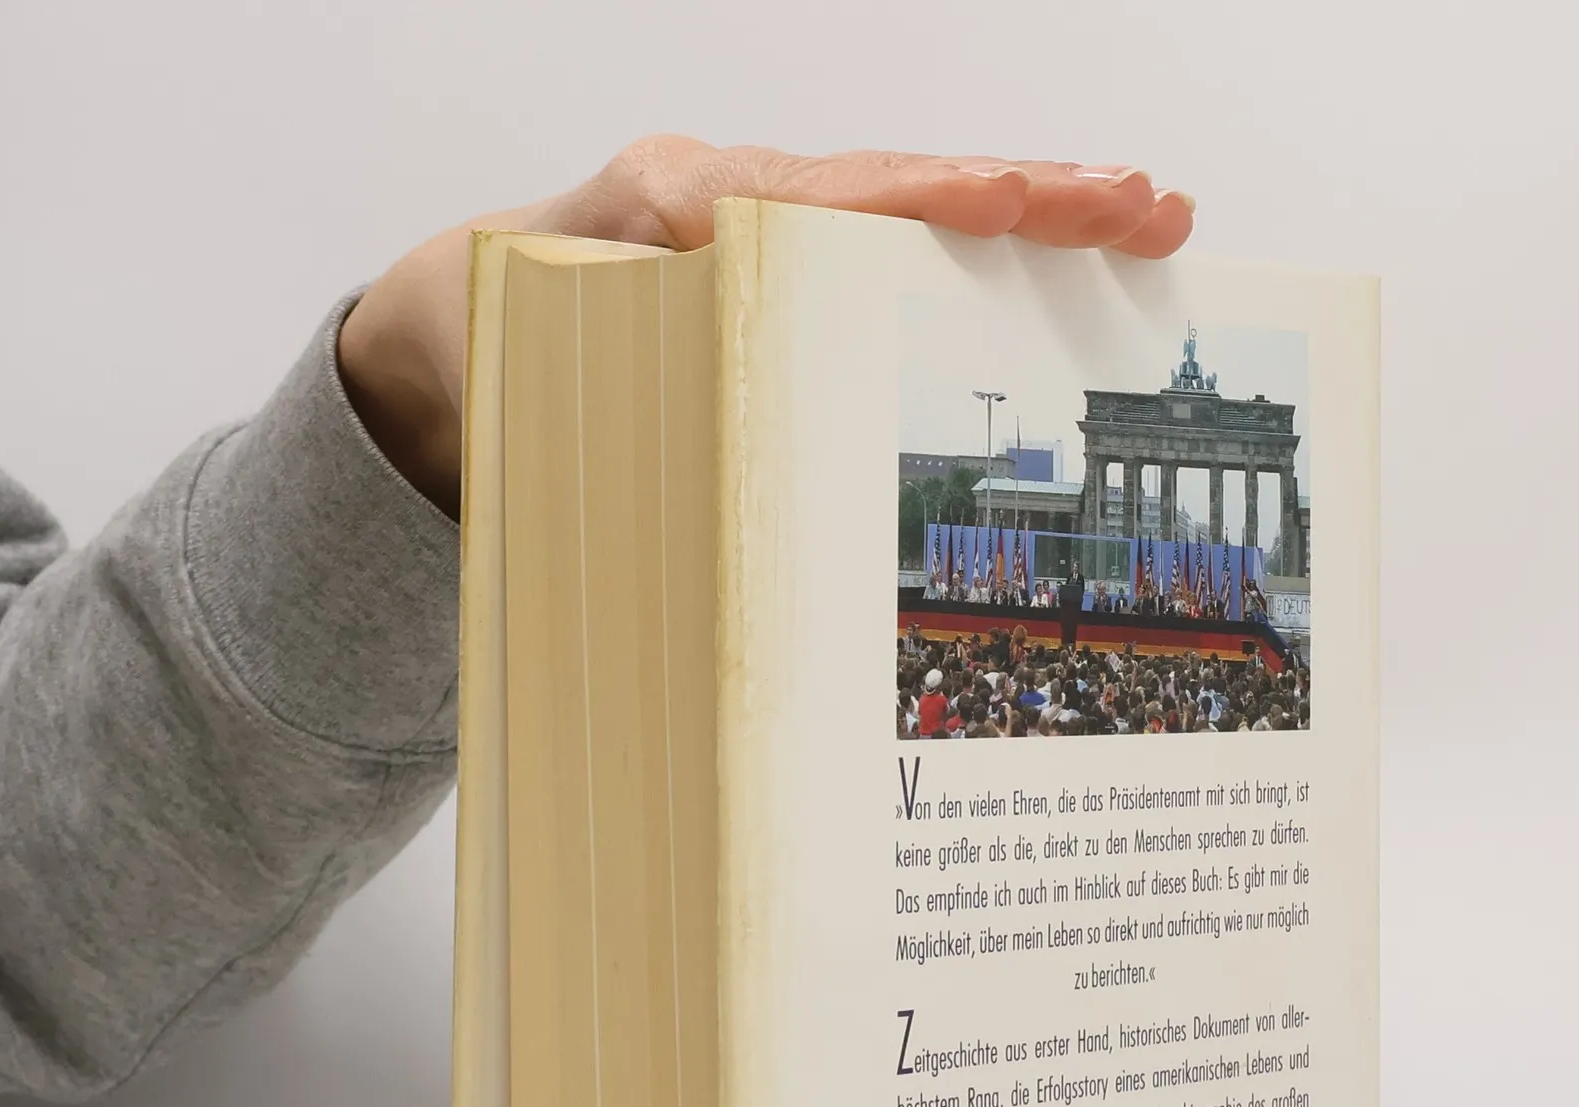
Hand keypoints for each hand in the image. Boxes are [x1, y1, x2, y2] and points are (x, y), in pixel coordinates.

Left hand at [337, 136, 1193, 513]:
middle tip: (1146, 205)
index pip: (821, 200)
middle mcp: (725, 198)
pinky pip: (884, 241)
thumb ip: (603, 396)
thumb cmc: (474, 356)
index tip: (1015, 198)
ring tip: (1143, 215)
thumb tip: (706, 448)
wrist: (432, 334)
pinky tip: (1053, 255)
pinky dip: (973, 242)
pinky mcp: (772, 257)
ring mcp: (757, 222)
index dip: (926, 201)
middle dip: (1031, 192)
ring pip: (907, 205)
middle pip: (897, 185)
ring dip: (1028, 211)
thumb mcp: (513, 380)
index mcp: (668, 211)